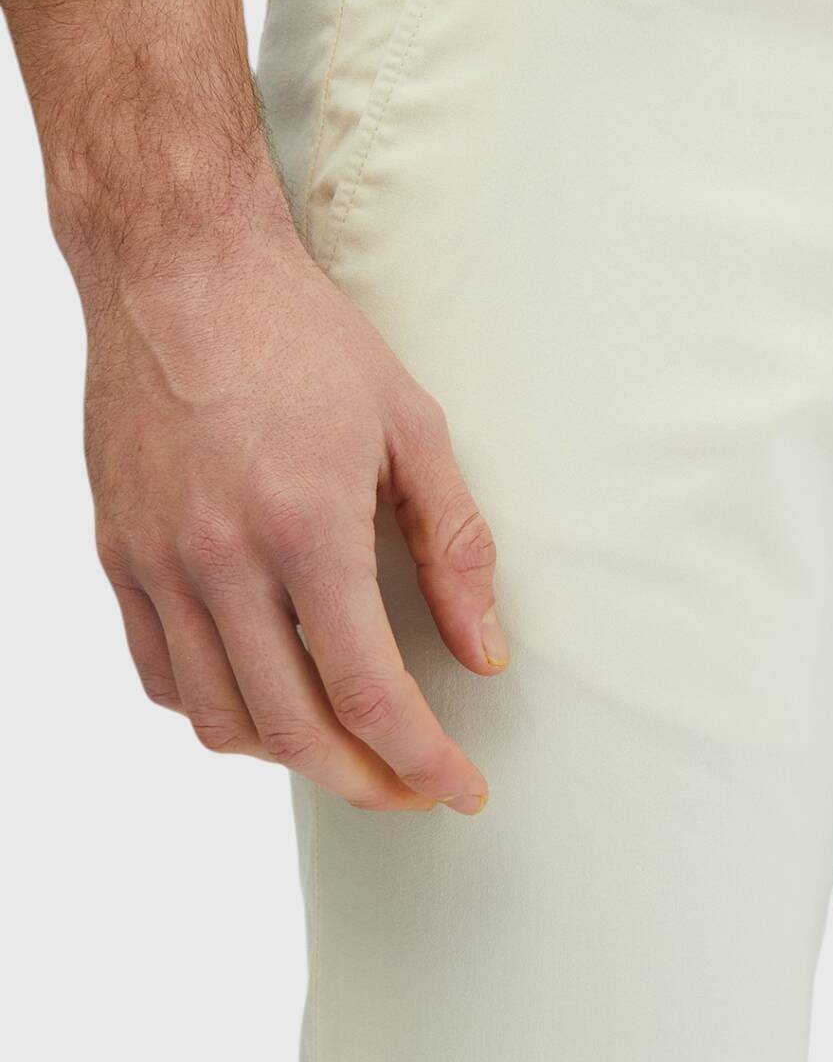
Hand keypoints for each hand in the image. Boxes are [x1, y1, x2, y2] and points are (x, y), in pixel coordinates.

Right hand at [83, 228, 505, 813]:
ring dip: (291, 755)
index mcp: (305, 528)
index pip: (369, 693)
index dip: (422, 761)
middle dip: (365, 780)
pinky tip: (264, 695)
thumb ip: (455, 548)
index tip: (459, 790)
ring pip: (220, 720)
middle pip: (293, 730)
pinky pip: (161, 675)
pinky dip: (218, 711)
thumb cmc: (302, 338)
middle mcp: (221, 561)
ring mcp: (158, 564)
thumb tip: (485, 652)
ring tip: (343, 745)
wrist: (178, 271)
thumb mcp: (412, 427)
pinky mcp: (118, 556)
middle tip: (409, 786)